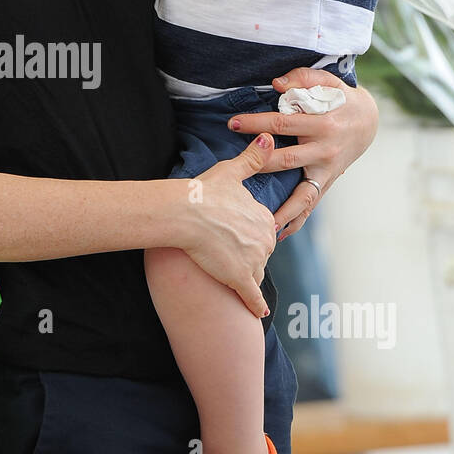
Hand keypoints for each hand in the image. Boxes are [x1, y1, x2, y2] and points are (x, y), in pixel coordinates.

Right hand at [176, 133, 278, 318]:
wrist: (185, 213)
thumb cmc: (205, 190)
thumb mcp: (231, 171)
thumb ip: (253, 158)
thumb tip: (268, 139)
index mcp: (263, 217)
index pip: (261, 230)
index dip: (247, 232)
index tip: (234, 232)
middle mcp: (264, 240)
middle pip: (260, 252)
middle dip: (247, 253)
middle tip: (227, 250)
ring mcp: (253, 260)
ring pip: (255, 271)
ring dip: (246, 274)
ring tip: (232, 275)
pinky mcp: (239, 278)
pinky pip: (251, 296)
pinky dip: (255, 306)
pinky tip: (259, 314)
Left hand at [225, 66, 378, 241]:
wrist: (369, 121)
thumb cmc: (341, 99)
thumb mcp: (328, 81)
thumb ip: (303, 78)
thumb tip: (276, 84)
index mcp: (322, 124)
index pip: (282, 123)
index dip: (256, 123)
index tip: (232, 124)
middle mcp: (326, 150)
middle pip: (286, 160)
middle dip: (258, 163)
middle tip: (233, 169)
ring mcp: (327, 170)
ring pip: (303, 194)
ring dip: (283, 210)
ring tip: (262, 225)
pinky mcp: (328, 181)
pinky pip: (311, 203)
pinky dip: (297, 219)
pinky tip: (281, 233)